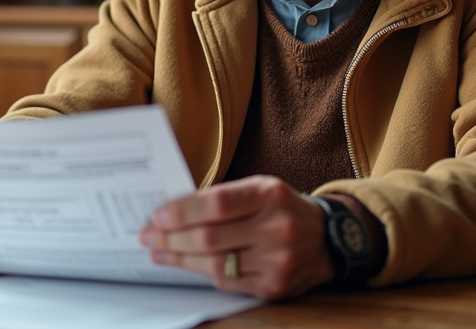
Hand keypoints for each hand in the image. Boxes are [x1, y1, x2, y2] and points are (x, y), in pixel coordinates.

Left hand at [138, 175, 332, 299]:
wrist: (327, 240)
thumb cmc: (282, 209)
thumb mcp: (260, 189)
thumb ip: (223, 198)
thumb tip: (174, 211)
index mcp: (270, 195)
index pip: (218, 204)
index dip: (183, 212)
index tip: (156, 216)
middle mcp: (276, 228)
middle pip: (211, 238)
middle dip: (171, 238)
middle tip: (147, 236)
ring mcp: (277, 261)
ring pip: (216, 264)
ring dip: (180, 259)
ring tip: (158, 252)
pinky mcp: (274, 287)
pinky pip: (228, 282)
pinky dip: (201, 273)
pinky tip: (184, 265)